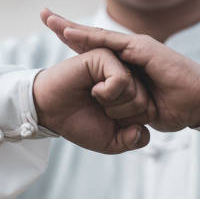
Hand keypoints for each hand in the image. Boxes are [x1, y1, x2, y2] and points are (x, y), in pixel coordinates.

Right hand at [33, 48, 154, 153]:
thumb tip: (141, 131)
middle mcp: (128, 78)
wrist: (50, 113)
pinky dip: (108, 93)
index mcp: (132, 95)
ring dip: (114, 106)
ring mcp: (118, 65)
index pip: (149, 114)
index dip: (130, 126)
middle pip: (146, 104)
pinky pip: (121, 80)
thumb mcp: (111, 141)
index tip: (110, 120)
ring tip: (97, 98)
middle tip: (102, 109)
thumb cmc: (79, 123)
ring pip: (136, 92)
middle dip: (123, 116)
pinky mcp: (104, 56)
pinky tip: (94, 90)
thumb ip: (132, 140)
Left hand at [41, 9, 199, 131]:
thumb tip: (114, 116)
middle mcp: (131, 53)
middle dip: (67, 29)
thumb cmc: (176, 107)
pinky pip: (110, 42)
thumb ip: (126, 106)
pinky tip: (70, 32)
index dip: (76, 45)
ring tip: (50, 19)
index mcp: (129, 67)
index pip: (97, 54)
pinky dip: (89, 37)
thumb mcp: (142, 108)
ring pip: (98, 37)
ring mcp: (136, 48)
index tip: (54, 38)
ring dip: (72, 29)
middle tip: (45, 16)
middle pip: (93, 39)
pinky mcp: (143, 48)